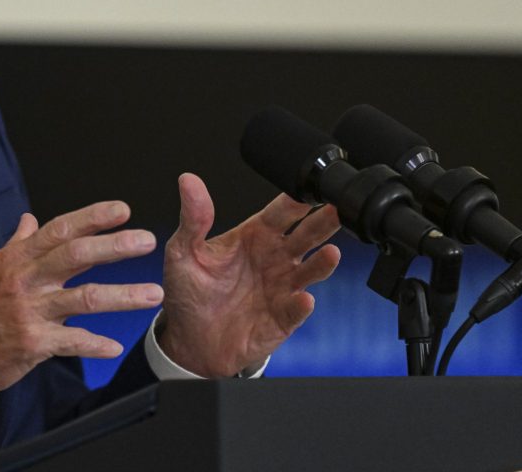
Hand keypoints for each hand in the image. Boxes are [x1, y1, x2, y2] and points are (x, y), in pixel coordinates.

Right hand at [0, 201, 163, 411]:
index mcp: (18, 259)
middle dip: (115, 246)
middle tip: (146, 241)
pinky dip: (95, 344)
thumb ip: (17, 244)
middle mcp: (25, 280)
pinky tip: (115, 346)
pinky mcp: (32, 343)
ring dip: (122, 297)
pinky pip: (71, 341)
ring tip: (152, 295)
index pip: (59, 230)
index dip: (92, 217)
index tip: (122, 209)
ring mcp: (29, 311)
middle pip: (76, 255)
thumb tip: (29, 219)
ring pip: (84, 299)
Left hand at [158, 173, 340, 377]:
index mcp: (254, 236)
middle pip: (305, 235)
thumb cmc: (190, 291)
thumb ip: (193, 218)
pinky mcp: (282, 319)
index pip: (281, 212)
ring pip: (310, 271)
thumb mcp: (183, 251)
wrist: (190, 340)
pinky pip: (296, 310)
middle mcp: (274, 258)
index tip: (308, 186)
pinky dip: (301, 305)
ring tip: (331, 253)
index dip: (296, 199)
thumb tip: (188, 181)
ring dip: (322, 263)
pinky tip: (304, 299)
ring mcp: (282, 288)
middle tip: (338, 209)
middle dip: (323, 222)